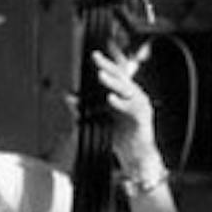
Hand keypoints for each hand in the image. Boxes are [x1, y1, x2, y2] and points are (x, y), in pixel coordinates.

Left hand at [93, 41, 160, 171]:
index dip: (106, 62)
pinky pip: (131, 108)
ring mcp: (141, 106)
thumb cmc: (121, 138)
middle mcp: (134, 96)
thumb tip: (68, 97)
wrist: (137, 157)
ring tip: (100, 75)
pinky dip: (120, 103)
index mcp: (125, 94)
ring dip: (112, 82)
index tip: (94, 54)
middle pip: (121, 76)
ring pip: (126, 89)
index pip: (115, 74)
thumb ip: (84, 108)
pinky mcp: (143, 118)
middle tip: (96, 57)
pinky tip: (110, 98)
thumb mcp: (99, 120)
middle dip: (108, 65)